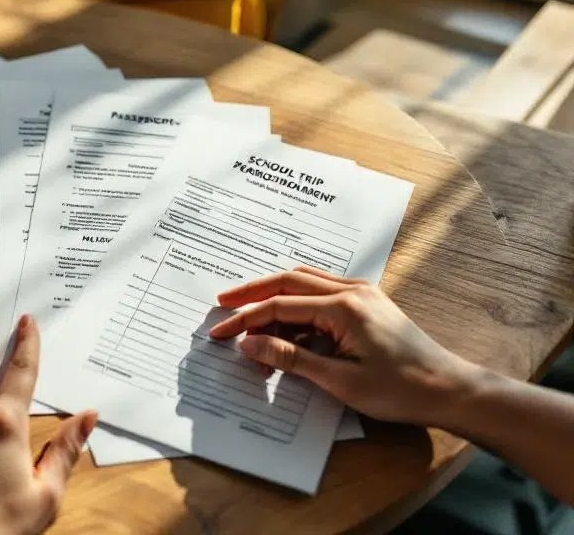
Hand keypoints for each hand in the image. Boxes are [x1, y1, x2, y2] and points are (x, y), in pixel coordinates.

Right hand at [209, 266, 478, 425]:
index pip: (280, 306)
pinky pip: (320, 294)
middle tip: (222, 305)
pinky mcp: (366, 303)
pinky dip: (296, 306)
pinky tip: (284, 326)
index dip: (246, 320)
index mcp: (343, 307)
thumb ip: (291, 358)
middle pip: (287, 281)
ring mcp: (360, 293)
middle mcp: (351, 290)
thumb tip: (250, 343)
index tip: (220, 333)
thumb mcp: (340, 381)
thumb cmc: (401, 390)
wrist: (450, 389)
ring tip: (248, 318)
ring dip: (274, 298)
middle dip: (252, 294)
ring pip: (303, 283)